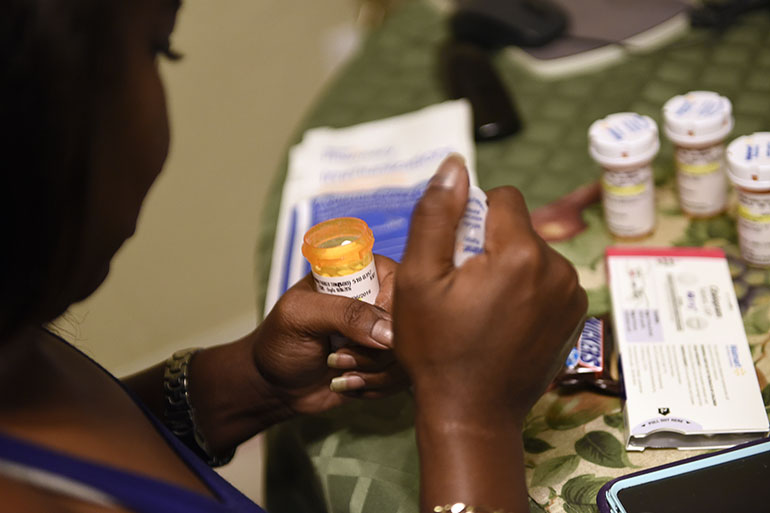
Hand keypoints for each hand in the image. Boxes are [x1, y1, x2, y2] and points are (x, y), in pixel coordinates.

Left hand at [252, 255, 407, 415]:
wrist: (273, 388)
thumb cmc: (279, 342)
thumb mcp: (301, 316)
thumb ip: (344, 313)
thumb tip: (390, 332)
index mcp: (356, 277)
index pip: (400, 280)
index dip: (392, 309)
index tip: (370, 332)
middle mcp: (375, 303)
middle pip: (408, 322)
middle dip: (375, 351)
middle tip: (338, 358)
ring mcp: (382, 336)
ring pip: (406, 353)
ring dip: (372, 372)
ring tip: (338, 371)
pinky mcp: (385, 366)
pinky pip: (401, 377)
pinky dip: (374, 387)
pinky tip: (347, 384)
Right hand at [394, 155, 586, 424]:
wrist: (472, 413)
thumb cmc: (438, 349)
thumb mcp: (419, 278)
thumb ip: (437, 214)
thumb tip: (454, 164)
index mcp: (521, 253)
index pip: (503, 198)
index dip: (472, 218)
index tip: (453, 256)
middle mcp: (559, 269)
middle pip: (519, 228)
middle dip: (490, 245)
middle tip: (462, 288)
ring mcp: (573, 296)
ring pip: (533, 254)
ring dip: (508, 267)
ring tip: (482, 308)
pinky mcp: (575, 317)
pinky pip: (548, 281)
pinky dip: (526, 290)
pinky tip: (503, 321)